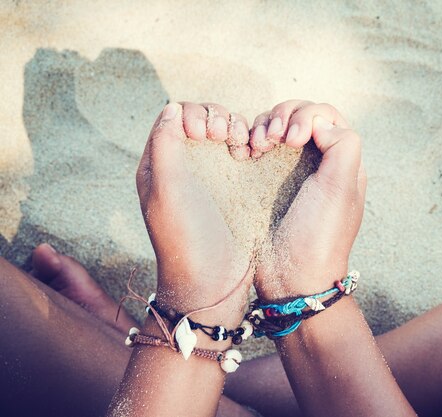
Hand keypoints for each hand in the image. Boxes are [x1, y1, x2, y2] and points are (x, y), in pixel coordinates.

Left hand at [136, 102, 251, 315]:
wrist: (213, 279)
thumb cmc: (186, 235)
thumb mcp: (168, 187)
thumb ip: (167, 143)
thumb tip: (173, 108)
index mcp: (158, 165)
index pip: (173, 118)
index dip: (192, 115)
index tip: (205, 133)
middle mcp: (182, 167)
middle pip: (200, 119)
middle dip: (215, 118)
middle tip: (224, 136)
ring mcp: (209, 175)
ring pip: (223, 131)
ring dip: (234, 127)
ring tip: (241, 146)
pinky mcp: (232, 185)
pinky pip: (240, 150)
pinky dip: (247, 143)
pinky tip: (251, 154)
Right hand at [251, 101, 366, 297]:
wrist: (291, 276)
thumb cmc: (319, 234)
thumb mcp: (341, 188)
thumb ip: (341, 145)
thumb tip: (319, 122)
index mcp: (342, 162)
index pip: (327, 116)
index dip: (307, 116)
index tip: (293, 140)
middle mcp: (317, 162)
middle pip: (301, 116)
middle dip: (284, 116)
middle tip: (272, 139)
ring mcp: (289, 171)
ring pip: (277, 127)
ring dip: (265, 126)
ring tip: (256, 147)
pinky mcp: (265, 181)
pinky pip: (258, 147)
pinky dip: (251, 140)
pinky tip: (246, 153)